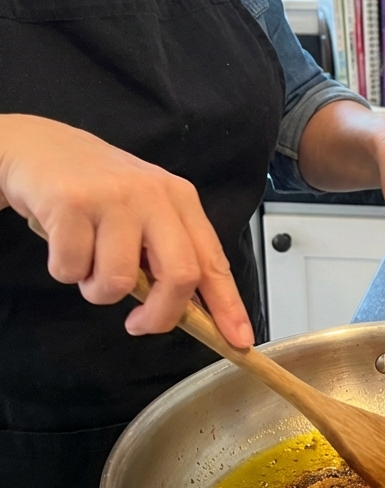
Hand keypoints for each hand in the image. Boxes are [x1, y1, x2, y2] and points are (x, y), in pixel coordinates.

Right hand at [0, 115, 253, 345]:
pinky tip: (63, 243)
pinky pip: (72, 269)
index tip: (239, 340)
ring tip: (87, 262)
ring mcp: (112, 198)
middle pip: (179, 276)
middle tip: (137, 324)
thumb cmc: (97, 188)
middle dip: (160, 316)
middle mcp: (153, 195)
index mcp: (180, 199)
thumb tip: (187, 310)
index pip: (213, 260)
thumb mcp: (145, 210)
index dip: (228, 306)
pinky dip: (65, 271)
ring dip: (96, 290)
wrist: (41, 147)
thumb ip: (166, 252)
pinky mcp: (71, 204)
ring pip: (117, 282)